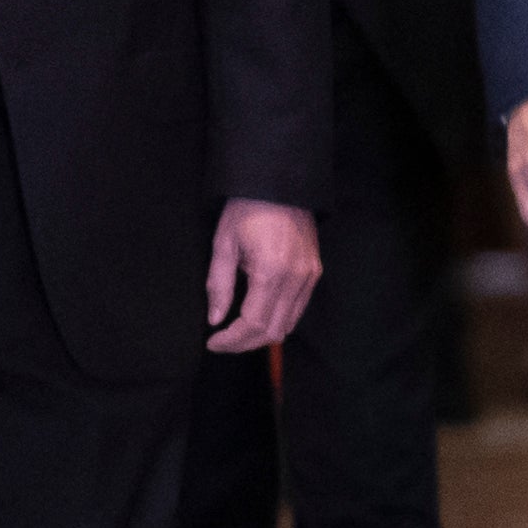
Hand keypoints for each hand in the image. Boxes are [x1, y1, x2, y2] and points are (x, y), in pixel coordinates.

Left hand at [205, 199, 319, 351]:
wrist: (280, 183)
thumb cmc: (247, 209)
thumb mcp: (224, 244)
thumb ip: (219, 285)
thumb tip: (215, 319)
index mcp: (271, 271)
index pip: (252, 323)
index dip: (231, 340)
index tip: (212, 342)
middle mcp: (296, 278)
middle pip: (272, 330)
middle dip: (244, 343)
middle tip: (222, 342)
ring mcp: (310, 276)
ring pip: (288, 324)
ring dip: (261, 336)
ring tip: (238, 333)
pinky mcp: (315, 272)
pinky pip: (298, 309)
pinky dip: (278, 321)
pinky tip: (259, 317)